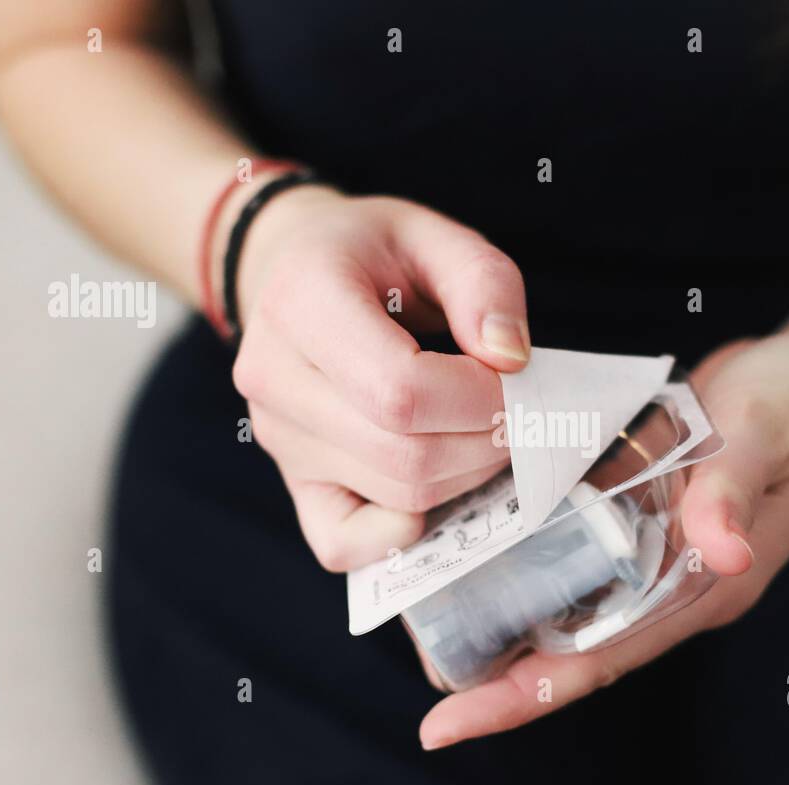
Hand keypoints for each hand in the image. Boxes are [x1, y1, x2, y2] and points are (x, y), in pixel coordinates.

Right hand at [230, 186, 531, 570]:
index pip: (400, 390)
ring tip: (480, 427)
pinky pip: (344, 544)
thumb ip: (484, 283)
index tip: (514, 378)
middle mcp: (273, 376)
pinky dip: (404, 531)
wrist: (293, 273)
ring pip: (396, 496)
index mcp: (302, 301)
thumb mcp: (434, 236)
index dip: (478, 400)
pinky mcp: (292, 480)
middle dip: (484, 441)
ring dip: (464, 473)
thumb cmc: (370, 255)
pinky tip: (436, 483)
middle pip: (405, 455)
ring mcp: (277, 438)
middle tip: (515, 409)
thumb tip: (511, 360)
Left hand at [417, 326, 788, 748]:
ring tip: (425, 619)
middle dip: (499, 672)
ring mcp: (658, 548)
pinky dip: (529, 553)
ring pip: (570, 600)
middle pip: (574, 645)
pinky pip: (580, 545)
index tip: (453, 723)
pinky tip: (477, 542)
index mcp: (704, 583)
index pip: (602, 656)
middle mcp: (675, 580)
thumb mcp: (772, 431)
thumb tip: (719, 553)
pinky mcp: (646, 510)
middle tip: (425, 688)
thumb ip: (737, 488)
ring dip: (505, 614)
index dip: (527, 694)